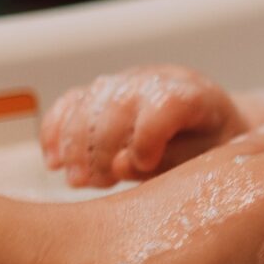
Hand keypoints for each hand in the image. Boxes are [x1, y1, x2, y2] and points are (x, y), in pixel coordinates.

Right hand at [41, 64, 241, 187]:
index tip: (144, 165)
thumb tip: (122, 165)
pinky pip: (69, 103)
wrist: (209, 126)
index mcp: (192, 94)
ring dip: (76, 146)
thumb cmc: (209, 147)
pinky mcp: (100, 92)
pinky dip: (56, 131)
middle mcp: (155, 81)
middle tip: (99, 183)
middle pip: (116, 107)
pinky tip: (54, 161)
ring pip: (87, 104)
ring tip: (81, 180)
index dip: (148, 136)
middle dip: (102, 149)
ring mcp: (124, 82)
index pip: (164, 104)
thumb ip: (171, 162)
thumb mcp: (206, 160)